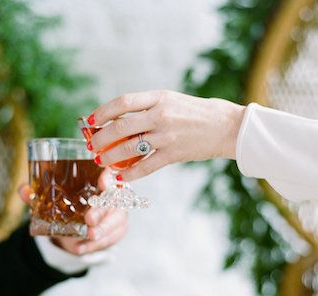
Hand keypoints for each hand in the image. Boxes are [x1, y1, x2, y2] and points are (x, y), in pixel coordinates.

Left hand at [19, 169, 127, 254]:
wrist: (76, 227)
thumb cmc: (68, 205)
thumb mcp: (51, 199)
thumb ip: (38, 195)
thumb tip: (24, 190)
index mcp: (99, 178)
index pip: (110, 173)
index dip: (108, 177)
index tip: (102, 182)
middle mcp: (113, 193)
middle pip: (113, 200)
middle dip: (101, 211)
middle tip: (89, 220)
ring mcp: (119, 212)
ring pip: (116, 221)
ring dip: (101, 231)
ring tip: (87, 238)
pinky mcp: (119, 229)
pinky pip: (112, 238)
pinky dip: (96, 245)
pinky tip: (81, 248)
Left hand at [87, 90, 244, 180]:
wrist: (226, 127)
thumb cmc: (196, 113)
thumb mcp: (171, 101)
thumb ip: (147, 108)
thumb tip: (118, 120)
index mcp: (159, 98)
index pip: (123, 102)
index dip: (103, 112)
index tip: (90, 121)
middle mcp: (161, 115)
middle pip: (120, 126)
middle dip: (101, 138)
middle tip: (91, 145)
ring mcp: (167, 136)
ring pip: (129, 148)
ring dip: (110, 157)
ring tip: (101, 162)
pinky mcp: (174, 154)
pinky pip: (146, 166)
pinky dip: (131, 173)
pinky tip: (121, 176)